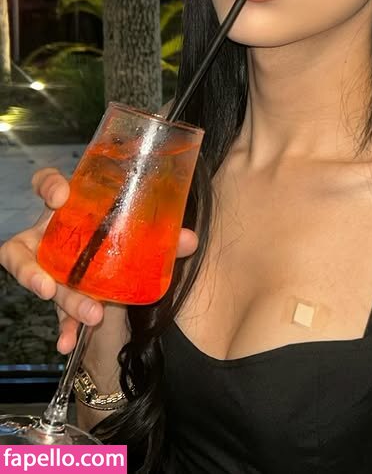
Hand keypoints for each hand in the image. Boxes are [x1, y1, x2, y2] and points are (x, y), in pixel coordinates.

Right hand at [0, 168, 198, 353]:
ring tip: (87, 314)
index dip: (47, 186)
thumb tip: (188, 239)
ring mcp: (50, 264)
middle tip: (49, 286)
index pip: (46, 184)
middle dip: (32, 270)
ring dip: (61, 300)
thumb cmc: (124, 237)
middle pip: (28, 248)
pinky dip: (65, 327)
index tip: (60, 197)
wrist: (120, 271)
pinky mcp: (61, 293)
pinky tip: (69, 342)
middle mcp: (52, 234)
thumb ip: (162, 236)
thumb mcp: (140, 234)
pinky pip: (56, 311)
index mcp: (71, 207)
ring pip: (40, 281)